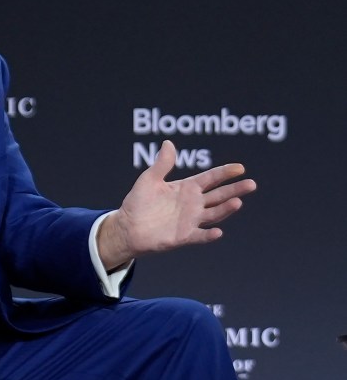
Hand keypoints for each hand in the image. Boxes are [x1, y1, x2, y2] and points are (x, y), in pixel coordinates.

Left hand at [98, 140, 256, 269]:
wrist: (127, 226)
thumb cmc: (138, 202)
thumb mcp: (149, 179)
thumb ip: (162, 164)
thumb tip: (168, 142)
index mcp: (186, 188)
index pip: (210, 178)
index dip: (225, 173)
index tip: (240, 168)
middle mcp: (193, 204)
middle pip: (218, 195)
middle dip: (235, 189)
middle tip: (251, 184)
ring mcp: (190, 220)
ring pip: (214, 214)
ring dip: (226, 209)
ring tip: (237, 201)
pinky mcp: (184, 236)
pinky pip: (199, 236)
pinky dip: (209, 235)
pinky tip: (218, 232)